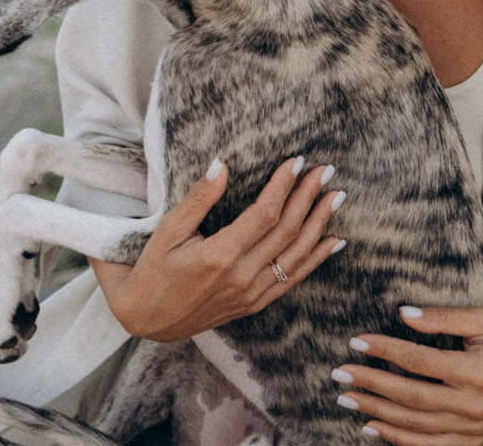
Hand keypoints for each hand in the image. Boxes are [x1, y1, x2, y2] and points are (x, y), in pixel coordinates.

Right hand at [90, 154, 345, 341]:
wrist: (147, 321)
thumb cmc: (152, 270)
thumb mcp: (167, 231)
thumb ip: (198, 199)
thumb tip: (221, 164)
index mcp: (219, 255)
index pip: (264, 214)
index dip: (284, 186)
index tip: (298, 162)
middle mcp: (241, 277)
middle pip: (286, 231)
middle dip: (308, 198)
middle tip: (326, 171)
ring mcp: (251, 294)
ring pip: (296, 256)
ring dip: (319, 224)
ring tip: (335, 198)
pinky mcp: (254, 304)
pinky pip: (292, 279)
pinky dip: (316, 260)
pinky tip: (333, 242)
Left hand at [332, 305, 482, 442]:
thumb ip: (442, 318)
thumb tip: (402, 314)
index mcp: (475, 371)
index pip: (418, 361)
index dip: (384, 350)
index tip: (356, 341)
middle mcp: (473, 405)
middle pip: (411, 397)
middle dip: (371, 385)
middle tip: (339, 374)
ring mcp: (473, 429)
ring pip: (415, 425)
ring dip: (377, 413)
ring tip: (347, 399)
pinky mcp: (473, 441)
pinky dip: (398, 439)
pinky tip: (373, 428)